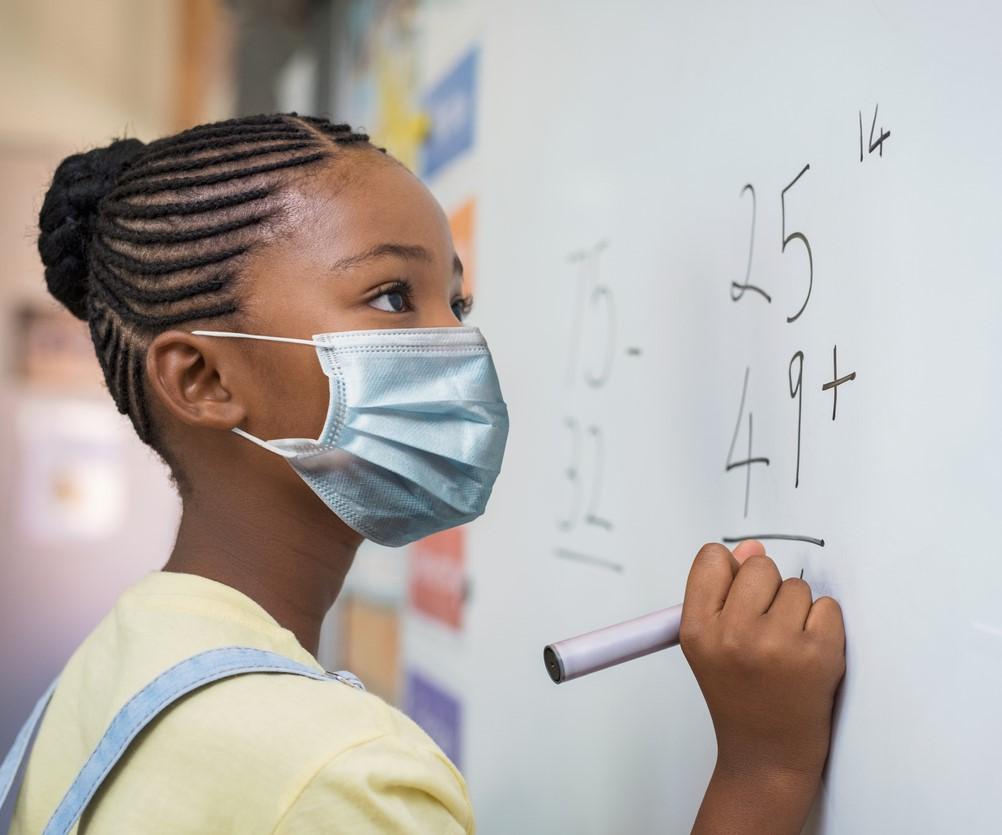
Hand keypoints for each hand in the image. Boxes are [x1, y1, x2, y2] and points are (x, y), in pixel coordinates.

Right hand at [680, 541, 844, 833]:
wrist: (767, 754)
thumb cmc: (739, 697)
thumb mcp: (710, 644)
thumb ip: (723, 592)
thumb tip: (751, 548)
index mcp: (698, 630)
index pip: (712, 559)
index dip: (730, 572)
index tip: (738, 594)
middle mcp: (733, 634)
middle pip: (759, 566)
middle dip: (767, 590)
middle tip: (765, 628)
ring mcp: (777, 644)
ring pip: (797, 587)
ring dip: (797, 610)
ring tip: (786, 647)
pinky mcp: (818, 654)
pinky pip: (828, 607)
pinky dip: (824, 626)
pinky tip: (809, 654)